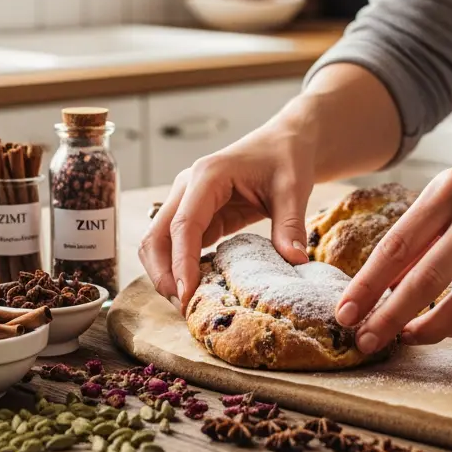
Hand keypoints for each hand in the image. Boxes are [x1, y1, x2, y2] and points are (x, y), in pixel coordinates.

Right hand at [139, 120, 317, 310]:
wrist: (285, 142)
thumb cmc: (286, 158)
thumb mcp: (293, 189)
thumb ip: (290, 225)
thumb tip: (294, 261)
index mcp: (206, 176)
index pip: (183, 225)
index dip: (181, 263)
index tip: (186, 296)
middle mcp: (187, 188)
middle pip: (156, 236)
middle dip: (163, 275)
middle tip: (184, 308)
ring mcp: (188, 202)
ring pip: (159, 244)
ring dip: (166, 274)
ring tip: (188, 305)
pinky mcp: (197, 216)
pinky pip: (179, 246)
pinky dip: (182, 269)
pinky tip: (199, 290)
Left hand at [335, 118, 451, 352]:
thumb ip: (423, 230)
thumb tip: (382, 281)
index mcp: (448, 190)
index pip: (396, 245)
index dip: (367, 285)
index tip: (345, 314)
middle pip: (426, 279)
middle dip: (390, 317)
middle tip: (367, 342)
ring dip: (434, 329)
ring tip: (413, 337)